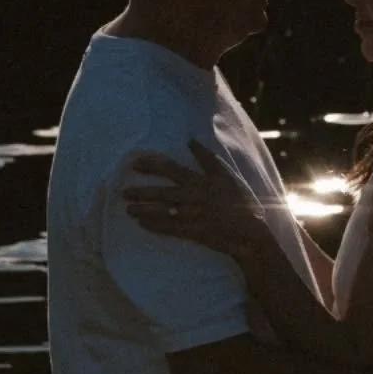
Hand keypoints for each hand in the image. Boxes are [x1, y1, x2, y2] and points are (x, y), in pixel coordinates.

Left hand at [124, 140, 266, 255]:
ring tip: (128, 210)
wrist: (249, 233)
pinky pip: (168, 229)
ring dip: (143, 210)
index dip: (151, 166)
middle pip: (161, 192)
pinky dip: (154, 226)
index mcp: (200, 182)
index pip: (171, 170)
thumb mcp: (226, 176)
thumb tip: (190, 141)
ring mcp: (191, 216)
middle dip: (140, 192)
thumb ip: (207, 159)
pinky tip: (142, 224)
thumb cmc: (240, 202)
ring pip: (161, 211)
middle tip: (123, 192)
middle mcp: (192, 198)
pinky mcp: (191, 233)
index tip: (135, 164)